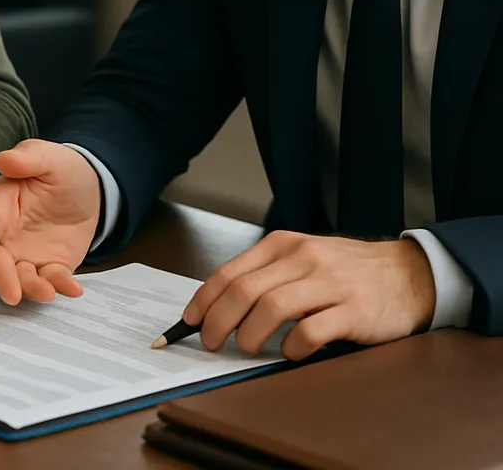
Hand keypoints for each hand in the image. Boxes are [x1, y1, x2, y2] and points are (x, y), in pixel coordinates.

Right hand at [0, 139, 100, 304]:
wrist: (87, 188)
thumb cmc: (58, 169)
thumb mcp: (47, 158)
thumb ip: (27, 159)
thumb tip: (4, 159)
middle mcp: (5, 235)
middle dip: (1, 278)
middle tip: (12, 295)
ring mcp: (26, 254)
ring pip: (20, 278)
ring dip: (30, 288)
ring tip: (47, 293)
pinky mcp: (49, 267)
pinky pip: (51, 281)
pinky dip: (60, 286)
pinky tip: (73, 288)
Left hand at [183, 231, 436, 359]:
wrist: (408, 272)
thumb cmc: (346, 270)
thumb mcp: (302, 258)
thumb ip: (267, 274)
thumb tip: (220, 304)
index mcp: (283, 245)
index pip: (231, 272)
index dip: (205, 299)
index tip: (190, 321)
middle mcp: (303, 258)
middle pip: (245, 291)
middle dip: (219, 320)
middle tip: (211, 343)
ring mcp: (330, 282)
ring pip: (272, 308)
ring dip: (250, 334)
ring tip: (246, 348)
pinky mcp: (355, 310)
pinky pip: (312, 330)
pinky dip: (292, 346)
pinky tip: (288, 352)